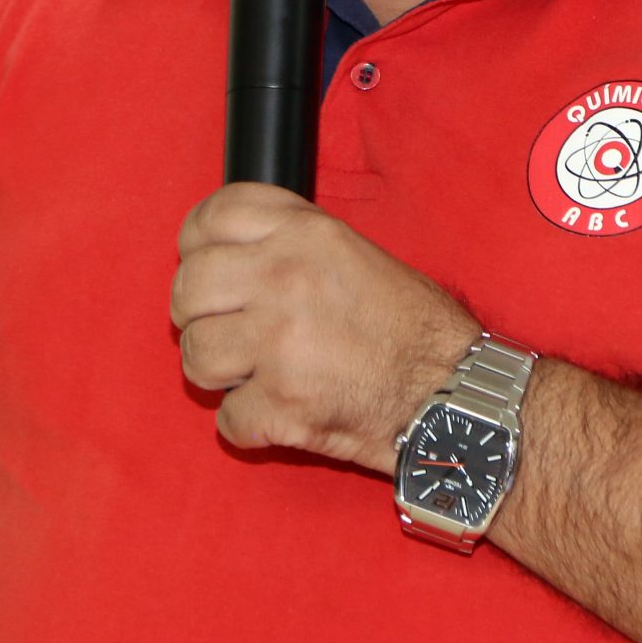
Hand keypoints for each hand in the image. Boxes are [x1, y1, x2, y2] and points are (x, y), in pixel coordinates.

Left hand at [170, 182, 478, 472]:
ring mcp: (278, 344)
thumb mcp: (354, 252)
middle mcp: (284, 280)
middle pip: (188, 288)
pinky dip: (251, 425)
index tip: (205, 262)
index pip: (212, 217)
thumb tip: (231, 255)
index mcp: (304, 234)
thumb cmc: (413, 327)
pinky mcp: (280, 406)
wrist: (454, 392)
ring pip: (195, 355)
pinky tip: (280, 413)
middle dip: (197, 315)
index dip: (197, 243)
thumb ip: (288, 244)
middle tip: (227, 329)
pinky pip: (227, 419)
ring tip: (253, 374)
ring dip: (218, 373)